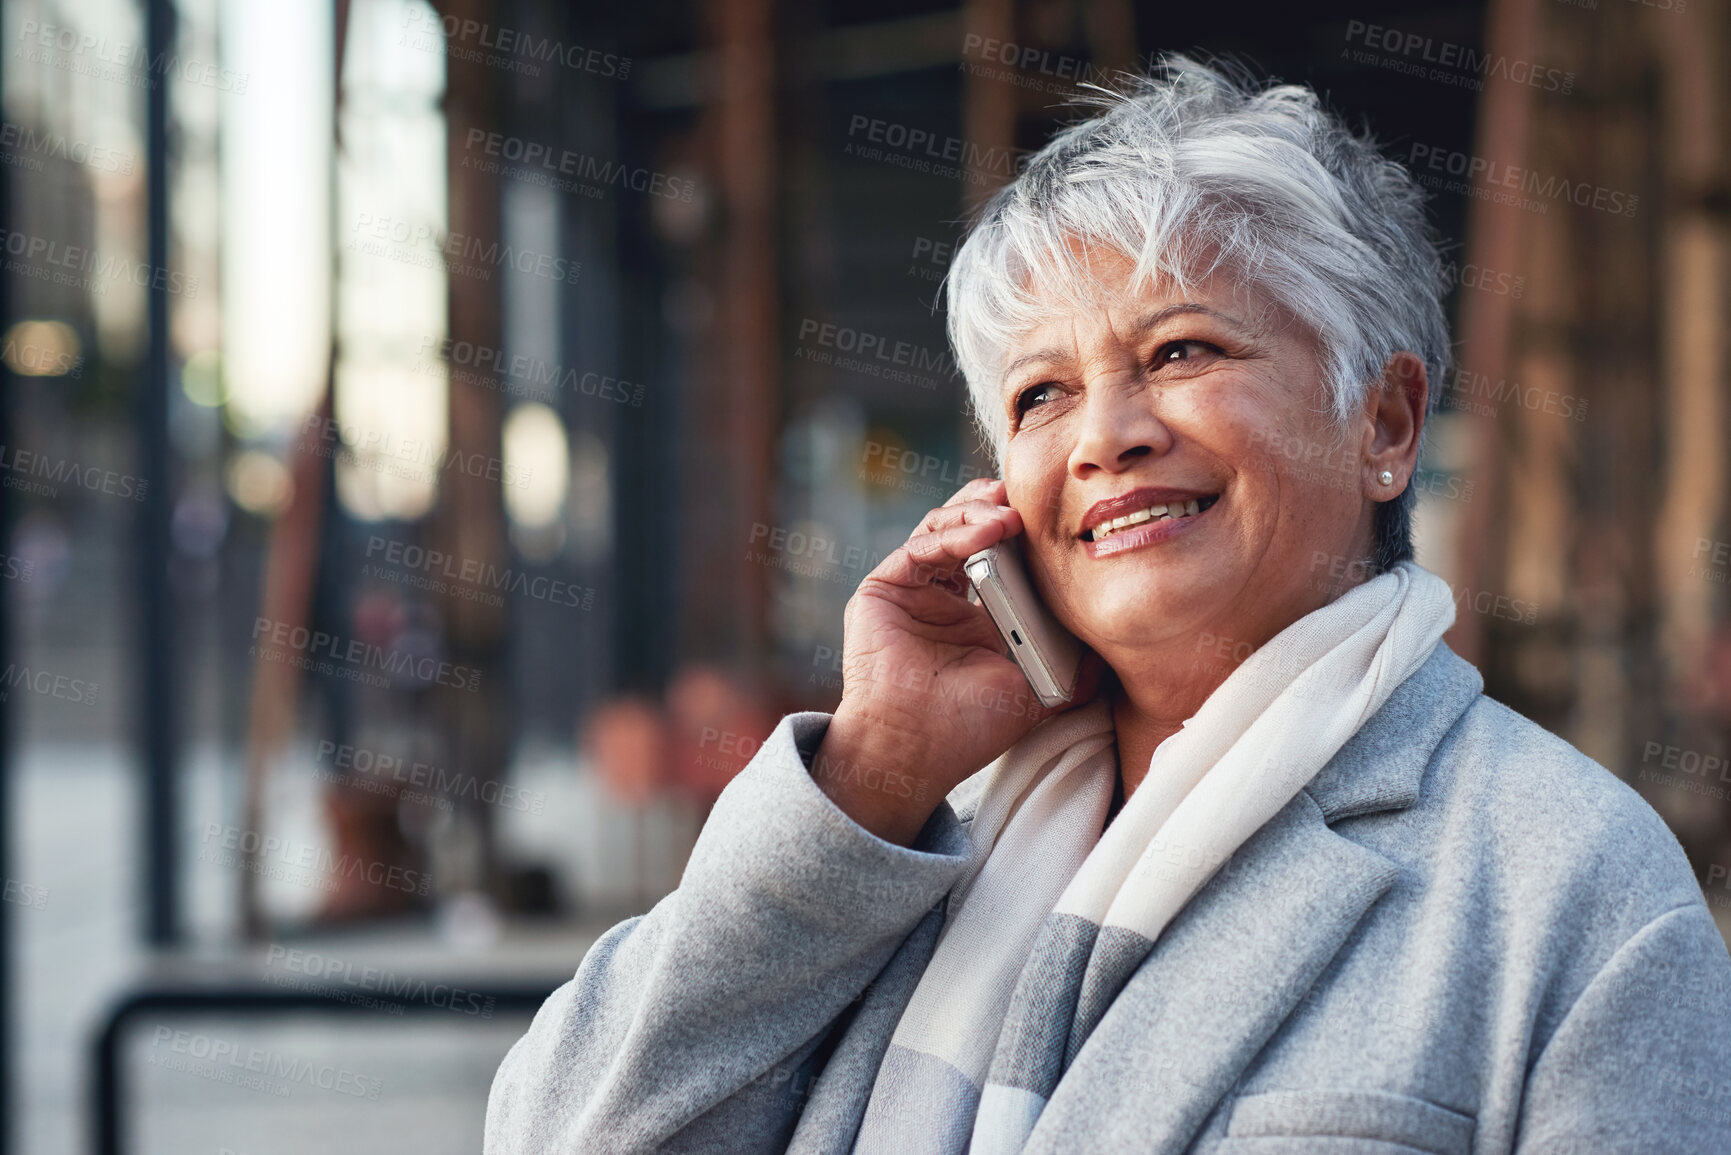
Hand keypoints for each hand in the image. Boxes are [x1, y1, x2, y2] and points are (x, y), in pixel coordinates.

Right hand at [811, 478, 1099, 845]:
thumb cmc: (967, 730)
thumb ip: (1069, 671)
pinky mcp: (883, 589)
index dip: (1025, 535)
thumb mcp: (1034, 694)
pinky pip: (920, 548)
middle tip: (1031, 500)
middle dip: (1000, 509)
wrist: (916, 753)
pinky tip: (987, 532)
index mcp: (975, 617)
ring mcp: (911, 591)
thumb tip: (1109, 652)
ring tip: (1012, 514)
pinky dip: (955, 535)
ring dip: (978, 514)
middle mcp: (941, 597)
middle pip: (969, 531)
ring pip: (943, 529)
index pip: (1001, 556)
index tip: (1057, 523)